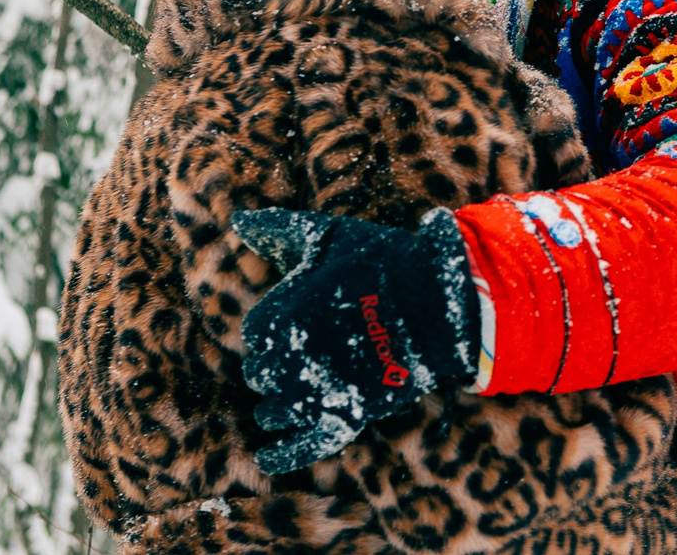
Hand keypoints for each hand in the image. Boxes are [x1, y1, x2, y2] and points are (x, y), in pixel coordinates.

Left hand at [231, 207, 480, 473]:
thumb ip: (278, 229)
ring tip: (302, 391)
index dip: (274, 329)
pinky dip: (279, 456)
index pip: (255, 336)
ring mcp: (313, 393)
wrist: (439, 301)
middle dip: (277, 365)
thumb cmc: (382, 263)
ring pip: (273, 411)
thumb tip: (237, 218)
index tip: (297, 322)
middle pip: (260, 374)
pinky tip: (267, 457)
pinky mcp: (343, 419)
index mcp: (276, 317)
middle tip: (307, 354)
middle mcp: (286, 360)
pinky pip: (298, 448)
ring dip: (280, 403)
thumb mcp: (327, 236)